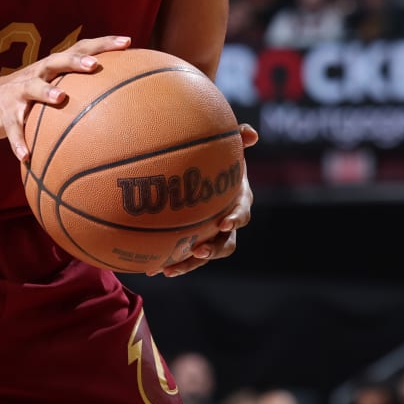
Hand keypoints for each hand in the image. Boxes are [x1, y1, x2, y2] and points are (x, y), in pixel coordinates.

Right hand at [0, 35, 132, 161]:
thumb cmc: (29, 96)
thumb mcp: (53, 87)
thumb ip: (80, 91)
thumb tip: (122, 102)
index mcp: (53, 67)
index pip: (81, 48)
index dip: (104, 44)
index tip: (128, 41)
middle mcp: (37, 74)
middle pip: (57, 61)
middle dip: (75, 61)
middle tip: (94, 65)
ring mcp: (18, 92)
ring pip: (32, 89)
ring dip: (46, 92)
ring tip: (60, 99)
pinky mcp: (4, 113)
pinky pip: (13, 128)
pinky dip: (19, 141)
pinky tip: (26, 156)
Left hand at [159, 124, 257, 276]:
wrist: (203, 175)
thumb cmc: (218, 159)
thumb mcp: (227, 148)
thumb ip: (237, 137)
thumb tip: (251, 133)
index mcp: (238, 202)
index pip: (241, 214)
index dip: (235, 219)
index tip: (224, 221)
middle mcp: (227, 224)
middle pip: (226, 243)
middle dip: (214, 249)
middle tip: (199, 251)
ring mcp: (210, 235)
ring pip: (204, 255)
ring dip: (190, 264)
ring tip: (171, 269)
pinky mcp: (194, 242)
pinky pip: (185, 257)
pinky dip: (171, 263)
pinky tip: (152, 269)